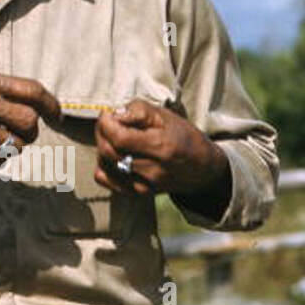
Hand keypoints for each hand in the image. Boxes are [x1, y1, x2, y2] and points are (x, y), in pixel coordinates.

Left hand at [94, 100, 231, 210]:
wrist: (203, 170)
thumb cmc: (184, 137)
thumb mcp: (167, 116)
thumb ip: (139, 111)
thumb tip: (115, 114)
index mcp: (160, 146)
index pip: (119, 138)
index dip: (106, 124)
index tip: (108, 114)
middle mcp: (151, 169)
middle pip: (109, 151)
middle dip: (101, 133)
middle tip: (107, 122)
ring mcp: (144, 185)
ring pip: (106, 165)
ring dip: (102, 147)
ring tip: (111, 136)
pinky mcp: (138, 194)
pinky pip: (107, 181)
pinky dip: (103, 166)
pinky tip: (112, 155)